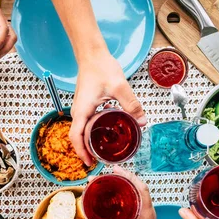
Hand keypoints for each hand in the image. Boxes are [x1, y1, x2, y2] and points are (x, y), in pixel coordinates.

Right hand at [70, 51, 146, 165]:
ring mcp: (80, 108)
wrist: (92, 54)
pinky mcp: (84, 105)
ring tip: (100, 152)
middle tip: (98, 162)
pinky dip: (89, 133)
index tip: (89, 163)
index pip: (76, 137)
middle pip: (76, 137)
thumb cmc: (100, 67)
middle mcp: (78, 111)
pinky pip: (84, 124)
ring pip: (80, 131)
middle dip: (85, 151)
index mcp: (82, 110)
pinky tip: (102, 134)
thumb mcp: (119, 87)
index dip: (81, 152)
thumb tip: (142, 121)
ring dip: (87, 143)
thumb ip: (131, 104)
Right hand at [88, 166, 163, 218]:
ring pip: (131, 192)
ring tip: (101, 181)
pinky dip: (117, 194)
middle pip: (134, 187)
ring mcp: (141, 212)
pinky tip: (105, 194)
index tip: (116, 170)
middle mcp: (145, 210)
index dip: (130, 177)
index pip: (142, 189)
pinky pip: (127, 200)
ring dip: (118, 184)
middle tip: (101, 176)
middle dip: (119, 178)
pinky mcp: (136, 216)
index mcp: (146, 215)